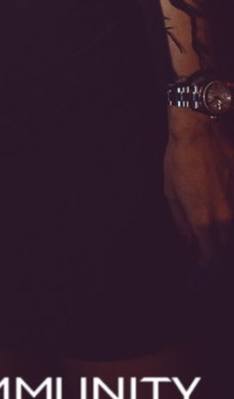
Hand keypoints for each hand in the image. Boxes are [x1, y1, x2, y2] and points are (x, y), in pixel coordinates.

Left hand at [163, 112, 233, 261]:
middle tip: (211, 250)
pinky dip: (232, 214)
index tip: (203, 267)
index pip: (210, 255)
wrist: (200, 132)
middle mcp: (225, 215)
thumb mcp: (170, 192)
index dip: (207, 264)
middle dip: (219, 251)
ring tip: (217, 234)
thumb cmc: (180, 160)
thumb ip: (181, 221)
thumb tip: (188, 240)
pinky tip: (224, 210)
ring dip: (227, 233)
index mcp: (203, 219)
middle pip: (226, 245)